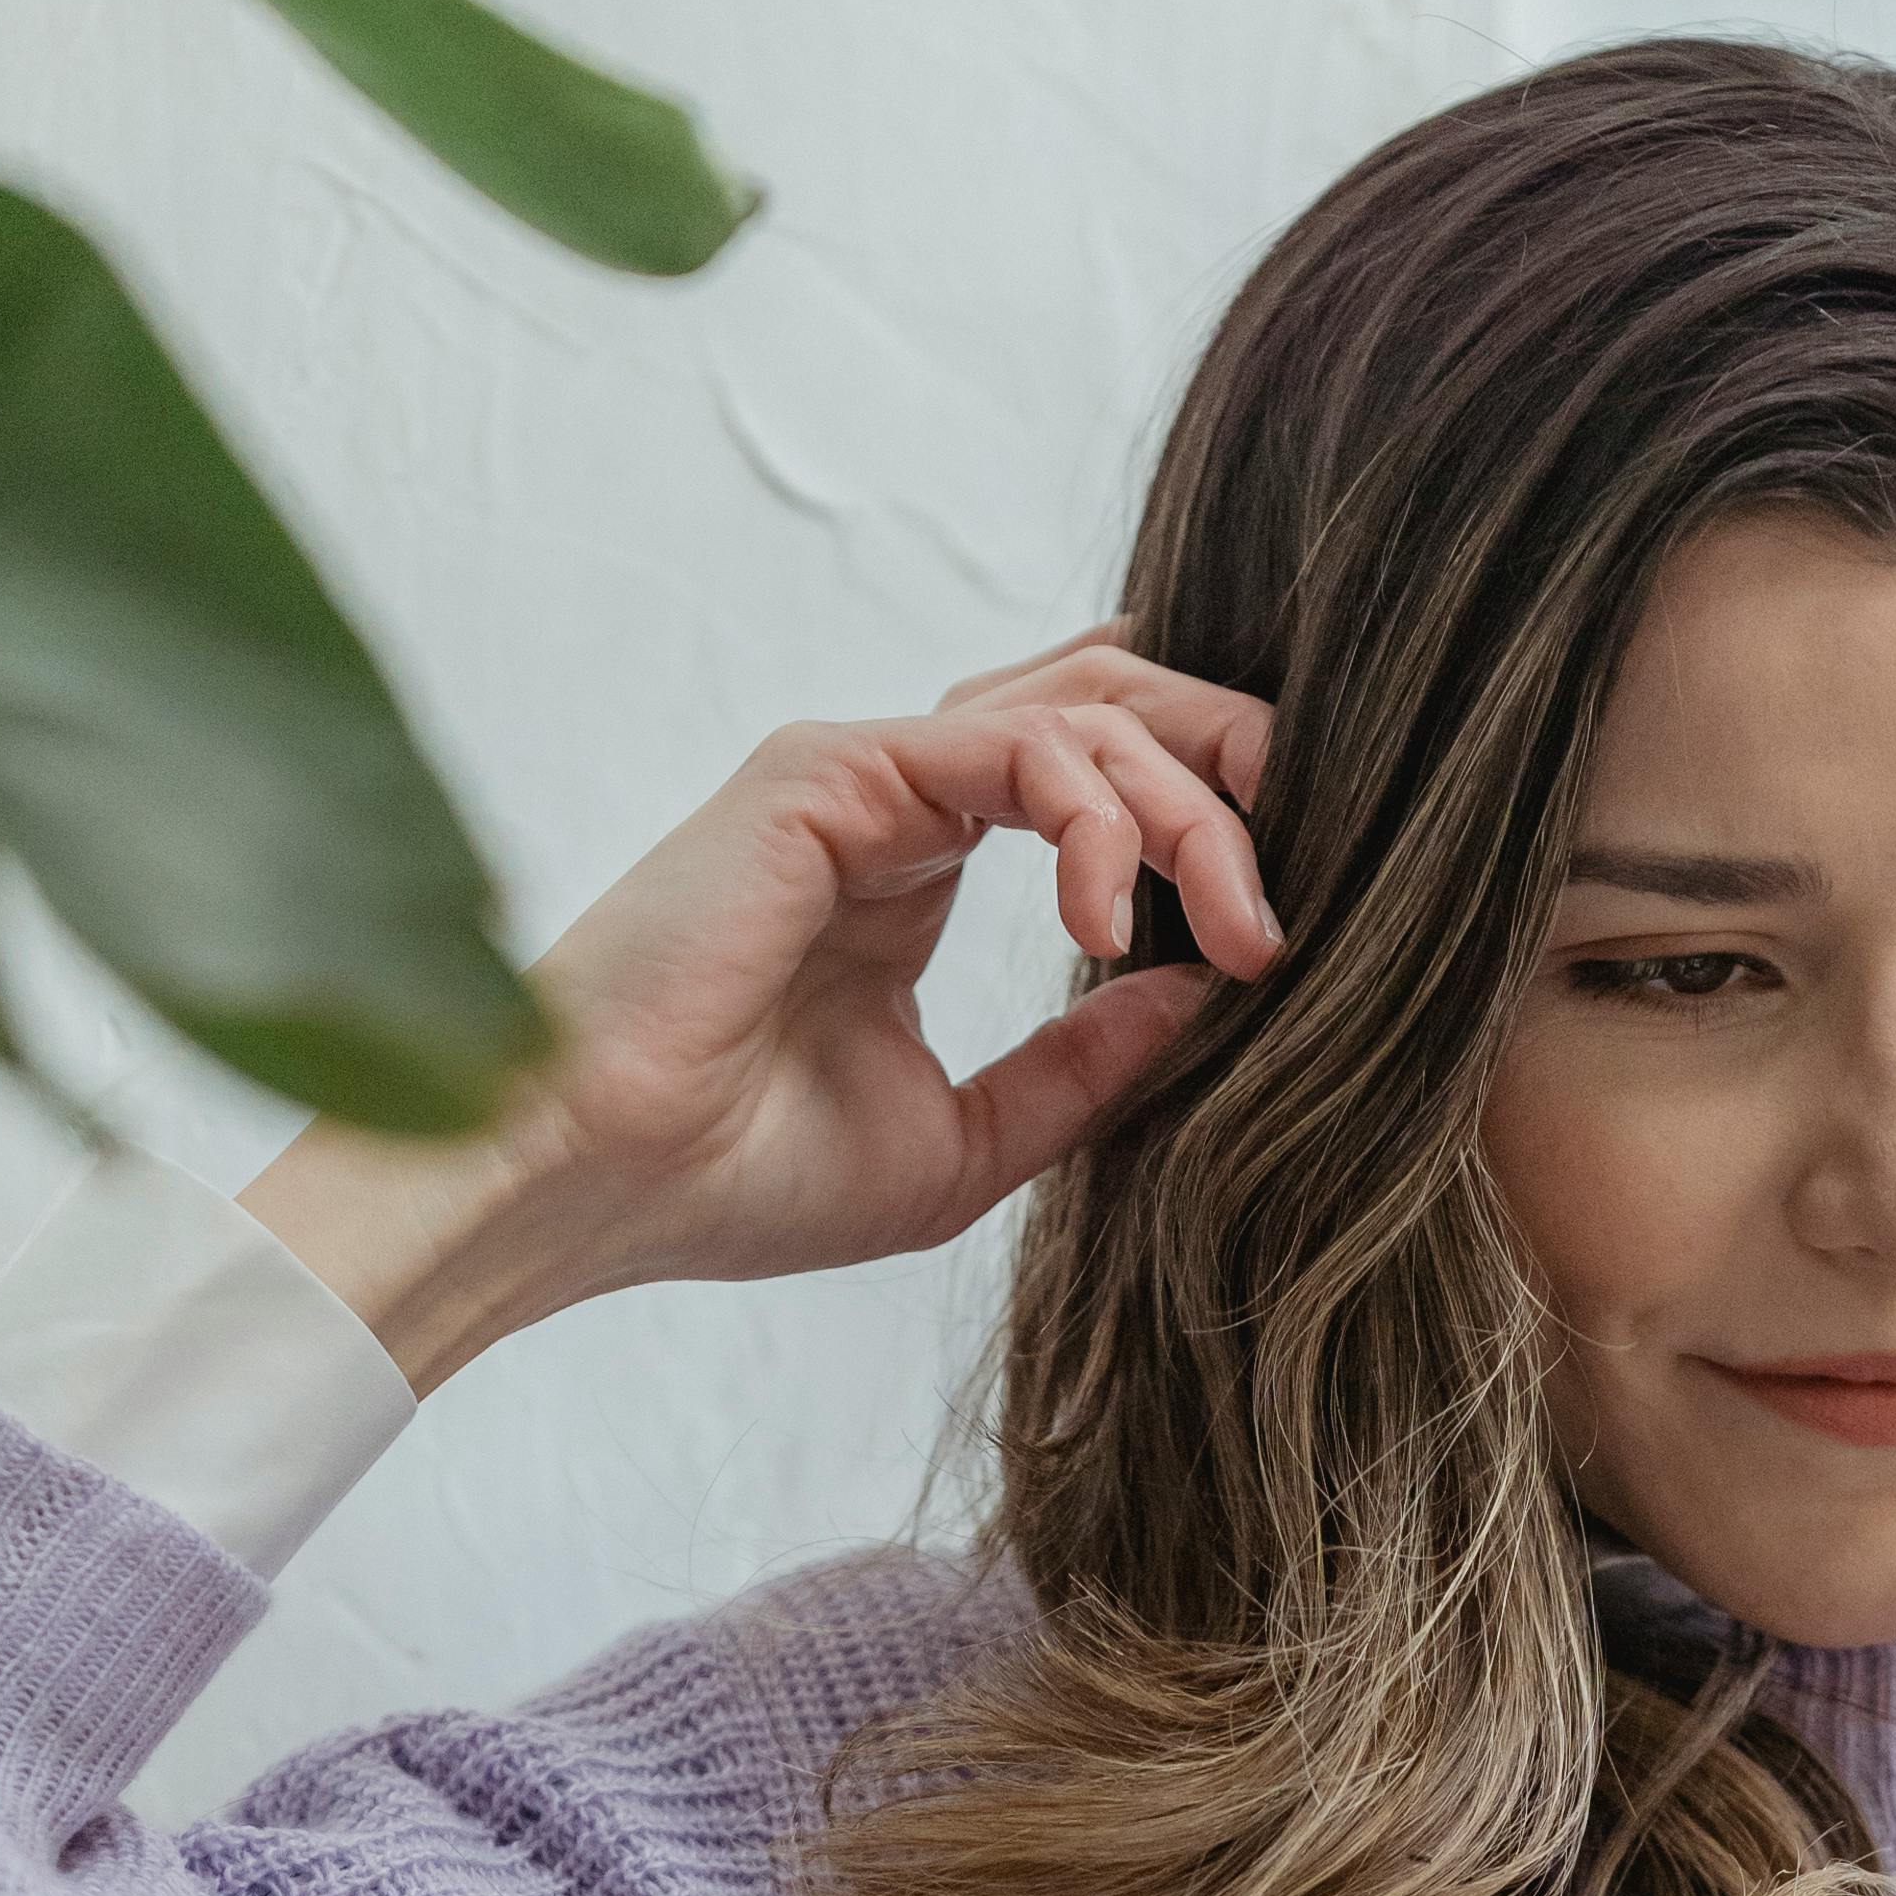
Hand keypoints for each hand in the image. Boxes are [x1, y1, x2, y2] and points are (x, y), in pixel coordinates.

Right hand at [242, 634, 1277, 1391]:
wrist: (598, 1191)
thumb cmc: (738, 1182)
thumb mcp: (972, 1139)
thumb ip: (1092, 1063)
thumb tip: (1218, 987)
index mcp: (919, 868)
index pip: (1098, 774)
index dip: (1212, 819)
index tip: (1277, 940)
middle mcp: (896, 801)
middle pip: (1112, 704)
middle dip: (1236, 769)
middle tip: (1297, 895)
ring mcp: (862, 774)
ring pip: (1087, 708)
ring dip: (1196, 807)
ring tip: (1241, 927)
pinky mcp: (831, 771)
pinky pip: (1017, 747)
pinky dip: (1101, 818)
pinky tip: (1117, 927)